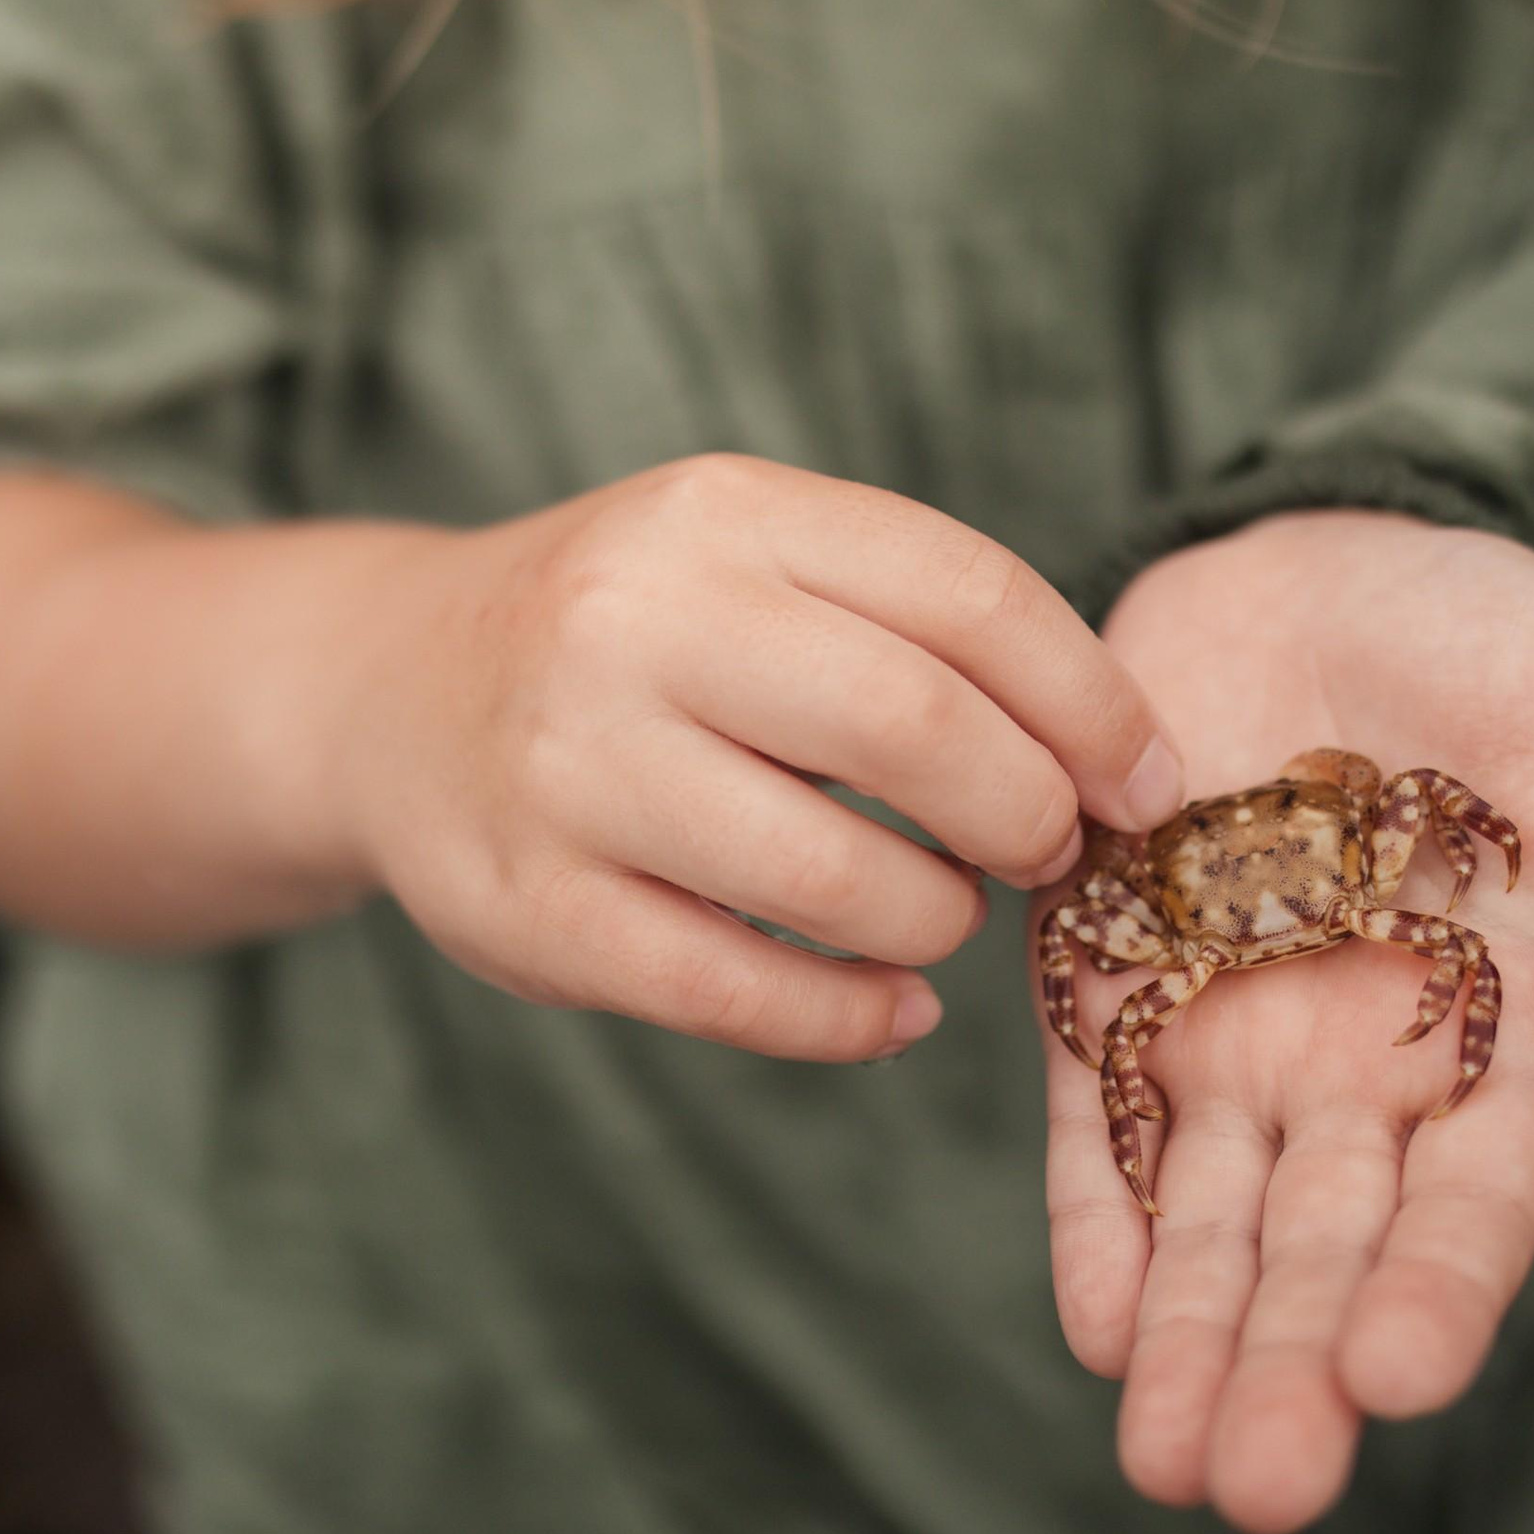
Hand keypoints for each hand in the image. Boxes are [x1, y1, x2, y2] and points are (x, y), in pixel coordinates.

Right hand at [353, 454, 1182, 1060]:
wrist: (389, 690)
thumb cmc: (631, 633)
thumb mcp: (749, 560)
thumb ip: (912, 624)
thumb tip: (1114, 762)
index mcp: (722, 513)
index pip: (967, 594)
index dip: (1092, 702)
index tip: (1143, 781)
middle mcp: (631, 620)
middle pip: (913, 729)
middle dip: (1026, 814)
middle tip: (1044, 852)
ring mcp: (569, 768)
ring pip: (832, 880)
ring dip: (935, 920)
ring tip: (938, 914)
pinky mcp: (528, 909)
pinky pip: (739, 994)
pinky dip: (851, 1019)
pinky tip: (889, 1008)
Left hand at [1034, 511, 1533, 1533]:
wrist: (1319, 574)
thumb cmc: (1492, 646)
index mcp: (1498, 1023)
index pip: (1475, 1187)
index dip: (1440, 1283)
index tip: (1401, 1378)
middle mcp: (1360, 1061)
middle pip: (1328, 1240)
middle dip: (1291, 1358)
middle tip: (1257, 1483)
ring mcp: (1230, 1034)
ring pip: (1208, 1217)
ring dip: (1186, 1335)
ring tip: (1160, 1462)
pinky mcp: (1111, 984)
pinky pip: (1095, 1127)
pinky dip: (1093, 1223)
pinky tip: (1094, 1328)